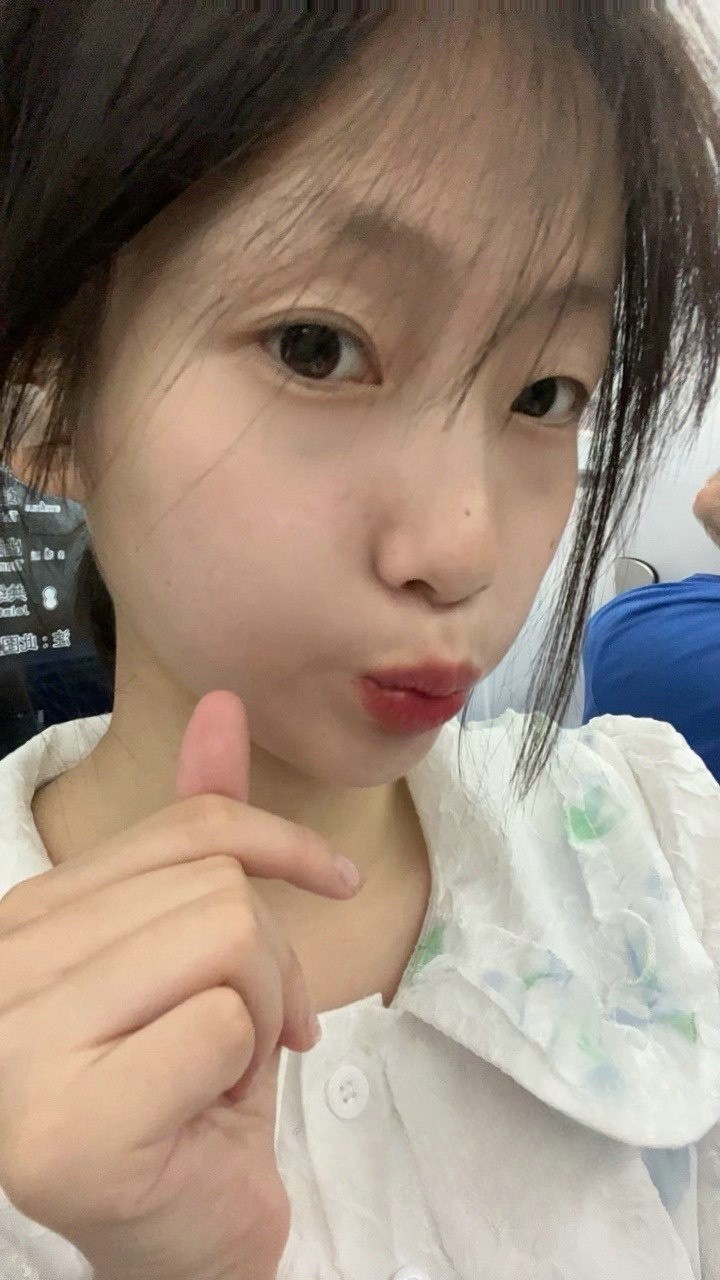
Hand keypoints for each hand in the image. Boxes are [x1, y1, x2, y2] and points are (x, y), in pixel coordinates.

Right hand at [0, 691, 359, 1279]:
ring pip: (224, 939)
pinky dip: (245, 1070)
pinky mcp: (67, 1130)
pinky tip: (207, 1117)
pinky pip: (222, 1026)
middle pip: (214, 886)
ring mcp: (18, 1052)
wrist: (184, 1233)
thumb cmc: (193, 1085)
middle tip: (260, 1031)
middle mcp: (2, 970)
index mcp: (28, 918)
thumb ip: (199, 829)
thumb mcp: (200, 943)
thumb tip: (224, 703)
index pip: (183, 828)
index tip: (330, 877)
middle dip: (273, 962)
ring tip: (228, 1069)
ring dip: (263, 1011)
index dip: (277, 843)